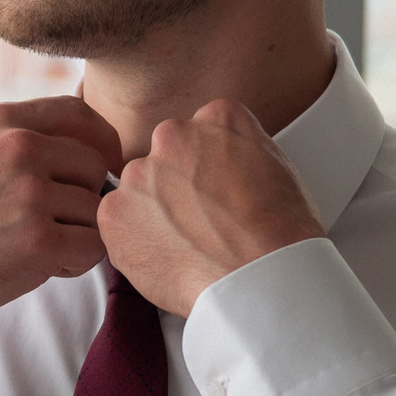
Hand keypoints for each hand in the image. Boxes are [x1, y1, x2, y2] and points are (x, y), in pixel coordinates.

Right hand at [0, 96, 123, 331]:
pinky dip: (74, 262)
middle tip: (50, 223)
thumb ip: (8, 135)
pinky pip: (93, 247)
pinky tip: (42, 266)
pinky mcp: (37, 241)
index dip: (98, 147)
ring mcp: (29, 194)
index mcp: (1, 121)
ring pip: (95, 209)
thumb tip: (69, 135)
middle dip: (82, 197)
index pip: (83, 117)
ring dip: (76, 234)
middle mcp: (19, 148)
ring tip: (36, 246)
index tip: (88, 175)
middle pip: (96, 166)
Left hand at [99, 99, 326, 314]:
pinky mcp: (115, 211)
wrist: (261, 278)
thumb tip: (224, 160)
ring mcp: (140, 173)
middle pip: (165, 158)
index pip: (199, 133)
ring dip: (153, 213)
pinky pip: (116, 222)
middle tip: (200, 222)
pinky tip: (166, 258)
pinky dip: (132, 241)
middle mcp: (174, 135)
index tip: (214, 191)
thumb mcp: (278, 168)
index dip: (207, 168)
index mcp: (217, 118)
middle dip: (175, 186)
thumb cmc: (280, 235)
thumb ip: (238, 151)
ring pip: (139, 191)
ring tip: (187, 246)